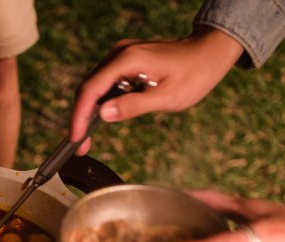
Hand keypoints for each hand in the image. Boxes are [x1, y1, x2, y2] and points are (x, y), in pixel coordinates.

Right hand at [70, 28, 243, 153]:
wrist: (208, 53)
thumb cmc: (194, 74)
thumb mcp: (167, 97)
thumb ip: (134, 105)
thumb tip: (104, 114)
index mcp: (128, 60)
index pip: (91, 90)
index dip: (79, 116)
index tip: (76, 138)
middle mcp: (120, 54)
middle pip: (88, 88)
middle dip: (80, 117)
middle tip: (82, 145)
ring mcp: (121, 56)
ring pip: (94, 86)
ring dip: (88, 111)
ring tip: (87, 137)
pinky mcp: (126, 61)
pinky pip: (105, 82)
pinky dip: (100, 102)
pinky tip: (102, 118)